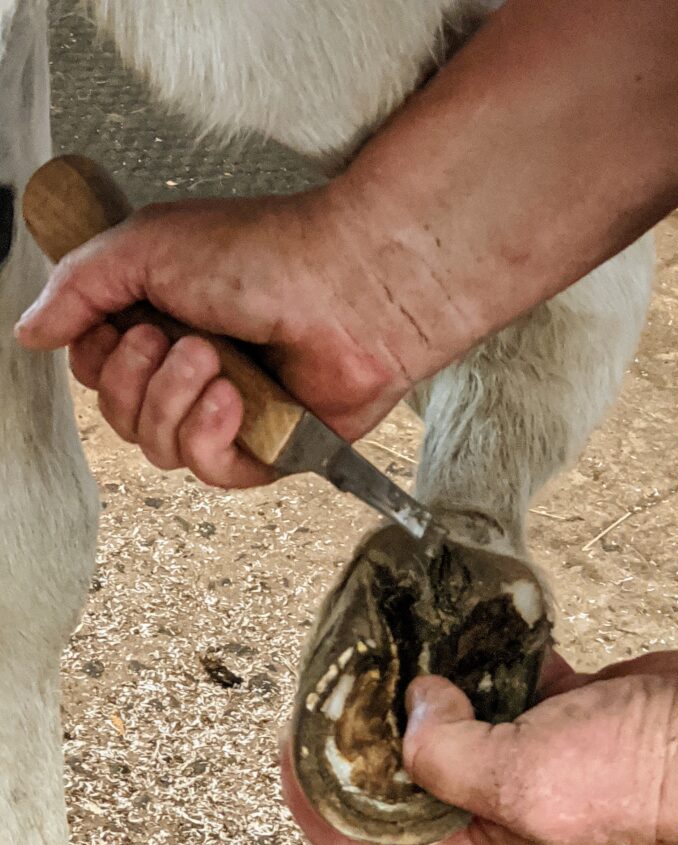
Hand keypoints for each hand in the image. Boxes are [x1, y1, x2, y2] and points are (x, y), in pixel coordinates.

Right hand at [14, 191, 450, 486]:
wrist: (352, 282)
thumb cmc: (265, 253)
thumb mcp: (147, 246)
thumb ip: (78, 286)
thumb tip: (30, 332)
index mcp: (165, 323)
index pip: (97, 372)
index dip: (99, 357)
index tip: (125, 322)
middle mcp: (194, 370)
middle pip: (120, 416)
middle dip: (136, 378)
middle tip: (176, 335)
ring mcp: (232, 411)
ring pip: (156, 447)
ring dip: (172, 400)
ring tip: (213, 357)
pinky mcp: (269, 446)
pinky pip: (210, 472)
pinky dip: (208, 435)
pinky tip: (233, 398)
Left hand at [282, 648, 677, 844]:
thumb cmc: (636, 777)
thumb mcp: (523, 781)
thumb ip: (449, 756)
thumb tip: (410, 711)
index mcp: (474, 844)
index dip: (313, 806)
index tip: (289, 753)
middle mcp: (486, 803)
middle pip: (391, 781)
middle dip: (353, 739)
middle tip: (330, 688)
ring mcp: (514, 751)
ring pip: (437, 724)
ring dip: (409, 690)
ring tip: (381, 650)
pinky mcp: (542, 707)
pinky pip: (486, 682)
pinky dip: (467, 657)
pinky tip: (454, 630)